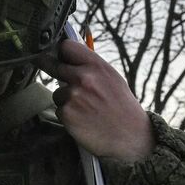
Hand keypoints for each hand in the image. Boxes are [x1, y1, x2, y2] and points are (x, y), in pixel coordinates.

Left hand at [42, 39, 152, 161]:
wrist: (130, 138)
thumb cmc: (123, 109)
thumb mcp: (113, 80)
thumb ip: (92, 68)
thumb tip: (71, 58)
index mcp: (97, 66)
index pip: (67, 47)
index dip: (62, 53)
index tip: (60, 58)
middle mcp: (83, 77)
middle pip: (54, 66)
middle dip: (56, 73)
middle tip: (65, 83)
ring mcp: (73, 95)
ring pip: (57, 93)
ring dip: (66, 100)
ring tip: (86, 110)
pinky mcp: (66, 113)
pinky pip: (59, 110)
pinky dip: (68, 116)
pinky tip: (84, 121)